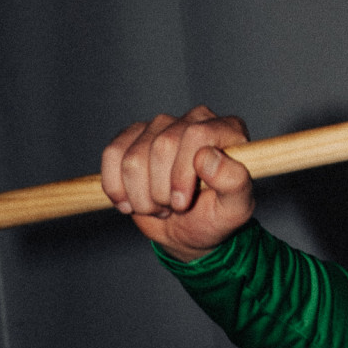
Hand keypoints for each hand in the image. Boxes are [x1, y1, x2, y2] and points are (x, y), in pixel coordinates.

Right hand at [101, 104, 254, 261]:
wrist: (187, 228)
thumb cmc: (216, 215)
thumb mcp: (236, 208)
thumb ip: (234, 182)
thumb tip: (206, 157)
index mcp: (227, 130)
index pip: (197, 134)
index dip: (182, 172)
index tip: (182, 203)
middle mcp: (195, 119)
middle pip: (162, 145)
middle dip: (161, 190)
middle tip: (174, 208)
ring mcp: (162, 125)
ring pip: (133, 156)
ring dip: (141, 194)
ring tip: (159, 205)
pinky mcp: (133, 136)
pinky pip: (112, 155)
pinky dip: (116, 187)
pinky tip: (131, 201)